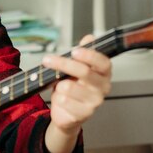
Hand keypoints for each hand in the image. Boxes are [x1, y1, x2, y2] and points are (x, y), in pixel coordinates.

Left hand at [42, 34, 111, 152]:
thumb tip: (89, 38)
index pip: (103, 62)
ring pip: (69, 87)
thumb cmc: (74, 87)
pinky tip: (62, 99)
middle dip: (63, 64)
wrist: (68, 113)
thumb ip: (83, 53)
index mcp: (104, 73)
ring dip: (59, 86)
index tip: (74, 50)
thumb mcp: (77, 67)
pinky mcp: (84, 114)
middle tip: (48, 60)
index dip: (90, 55)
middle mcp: (103, 87)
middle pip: (85, 72)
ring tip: (60, 87)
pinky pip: (64, 101)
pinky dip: (57, 98)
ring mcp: (95, 102)